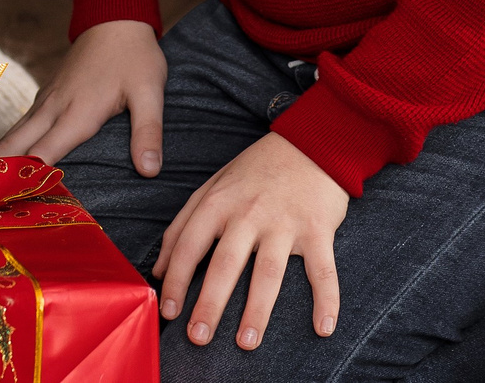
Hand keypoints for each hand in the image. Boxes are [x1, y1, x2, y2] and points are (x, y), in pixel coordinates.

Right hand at [0, 19, 164, 170]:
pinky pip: (21, 124)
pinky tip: (4, 161)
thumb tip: (150, 170)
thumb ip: (148, 132)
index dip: (25, 182)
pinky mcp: (46, 94)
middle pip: (15, 146)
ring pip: (13, 134)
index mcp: (77, 113)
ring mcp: (46, 99)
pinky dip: (9, 145)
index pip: (41, 155)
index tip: (10, 208)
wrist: (114, 17)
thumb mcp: (150, 93)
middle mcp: (53, 108)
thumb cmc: (134, 57)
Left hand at [152, 133, 346, 349]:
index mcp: (219, 201)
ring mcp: (284, 222)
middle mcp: (249, 213)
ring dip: (257, 311)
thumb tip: (158, 269)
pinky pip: (322, 270)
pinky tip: (322, 328)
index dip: (176, 280)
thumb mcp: (213, 186)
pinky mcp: (318, 229)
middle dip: (209, 304)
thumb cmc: (257, 170)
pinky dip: (326, 300)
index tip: (169, 312)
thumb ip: (183, 224)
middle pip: (225, 264)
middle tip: (198, 338)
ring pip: (267, 272)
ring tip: (246, 342)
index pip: (189, 245)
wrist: (313, 143)